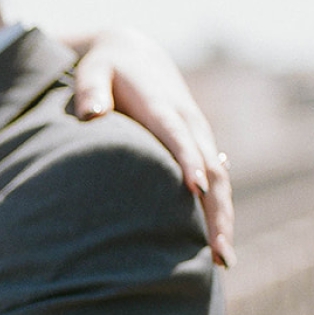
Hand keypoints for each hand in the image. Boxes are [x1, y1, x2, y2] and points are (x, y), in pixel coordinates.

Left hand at [70, 28, 233, 267]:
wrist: (132, 52)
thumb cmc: (105, 68)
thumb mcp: (92, 70)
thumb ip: (90, 90)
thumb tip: (91, 115)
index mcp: (162, 107)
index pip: (179, 137)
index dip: (189, 162)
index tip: (196, 191)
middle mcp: (189, 122)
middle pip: (213, 169)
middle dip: (217, 210)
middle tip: (218, 253)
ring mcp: (199, 135)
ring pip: (222, 180)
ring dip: (224, 219)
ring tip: (224, 262)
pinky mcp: (200, 146)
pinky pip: (217, 181)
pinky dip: (219, 212)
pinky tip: (216, 246)